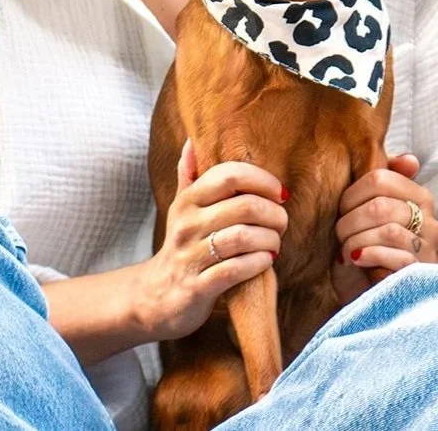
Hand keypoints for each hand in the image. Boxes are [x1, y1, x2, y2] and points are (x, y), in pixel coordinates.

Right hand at [135, 139, 288, 340]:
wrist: (155, 297)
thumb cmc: (182, 245)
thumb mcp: (181, 208)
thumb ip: (190, 175)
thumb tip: (193, 140)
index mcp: (188, 201)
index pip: (229, 175)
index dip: (262, 180)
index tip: (279, 193)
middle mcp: (187, 225)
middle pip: (244, 206)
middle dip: (274, 214)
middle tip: (282, 223)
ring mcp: (190, 256)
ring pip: (243, 237)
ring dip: (270, 240)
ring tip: (275, 243)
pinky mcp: (197, 286)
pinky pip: (235, 269)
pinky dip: (258, 263)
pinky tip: (266, 262)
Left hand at [332, 154, 437, 301]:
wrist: (368, 297)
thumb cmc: (366, 252)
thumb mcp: (369, 214)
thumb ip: (383, 184)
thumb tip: (410, 160)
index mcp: (420, 198)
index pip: (380, 178)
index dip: (351, 195)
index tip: (342, 212)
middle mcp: (431, 221)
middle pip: (380, 206)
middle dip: (349, 222)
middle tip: (340, 236)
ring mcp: (429, 249)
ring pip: (388, 230)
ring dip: (356, 241)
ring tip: (347, 251)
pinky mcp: (421, 273)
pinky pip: (396, 256)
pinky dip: (369, 256)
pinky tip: (357, 260)